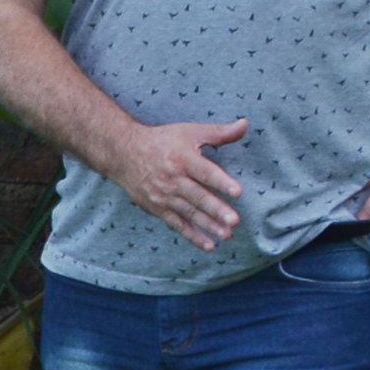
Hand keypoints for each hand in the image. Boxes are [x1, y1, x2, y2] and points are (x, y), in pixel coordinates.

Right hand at [108, 117, 249, 251]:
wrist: (124, 153)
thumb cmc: (162, 141)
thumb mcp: (190, 132)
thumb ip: (219, 132)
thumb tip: (245, 124)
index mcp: (183, 159)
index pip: (205, 172)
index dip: (221, 182)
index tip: (238, 192)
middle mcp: (173, 179)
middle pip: (198, 196)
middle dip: (216, 209)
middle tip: (234, 220)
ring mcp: (164, 196)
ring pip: (190, 213)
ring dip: (208, 225)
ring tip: (227, 234)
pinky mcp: (158, 208)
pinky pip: (177, 224)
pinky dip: (193, 235)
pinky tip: (209, 244)